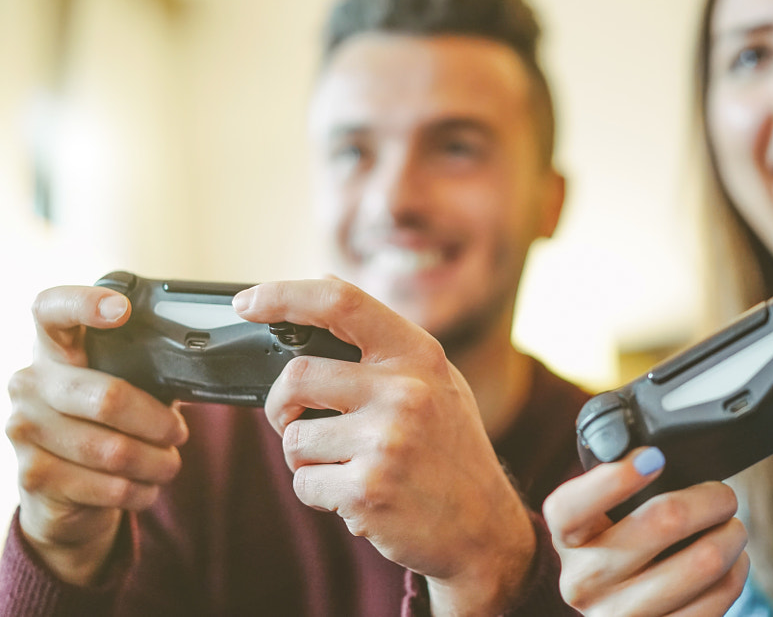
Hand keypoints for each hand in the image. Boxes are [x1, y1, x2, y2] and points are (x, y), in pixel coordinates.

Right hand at [5, 286, 187, 585]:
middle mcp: (29, 383)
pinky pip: (109, 486)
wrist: (59, 494)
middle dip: (158, 422)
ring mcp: (24, 429)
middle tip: (178, 432)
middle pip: (108, 397)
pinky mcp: (34, 475)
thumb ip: (140, 371)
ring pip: (113, 450)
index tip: (122, 308)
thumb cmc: (99, 426)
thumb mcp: (116, 388)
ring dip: (156, 462)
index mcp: (52, 350)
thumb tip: (194, 369)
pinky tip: (146, 487)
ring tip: (167, 463)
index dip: (84, 303)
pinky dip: (141, 489)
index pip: (52, 309)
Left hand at [234, 278, 534, 615]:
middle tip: (296, 421)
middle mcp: (405, 391)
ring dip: (306, 459)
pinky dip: (318, 493)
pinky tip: (356, 494)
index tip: (248, 302)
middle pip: (296, 378)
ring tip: (347, 466)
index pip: (341, 302)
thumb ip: (384, 342)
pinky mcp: (367, 490)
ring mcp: (386, 441)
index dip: (284, 295)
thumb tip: (324, 286)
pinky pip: (304, 484)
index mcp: (419, 356)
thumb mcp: (437, 381)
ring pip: (294, 438)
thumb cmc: (451, 450)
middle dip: (280, 405)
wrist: (483, 527)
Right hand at [543, 447, 748, 616]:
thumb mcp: (597, 516)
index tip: (654, 457)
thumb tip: (657, 450)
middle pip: (664, 521)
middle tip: (723, 495)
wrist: (609, 609)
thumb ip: (615, 483)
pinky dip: (735, 574)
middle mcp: (583, 578)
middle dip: (711, 498)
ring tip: (732, 527)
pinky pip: (716, 601)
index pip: (573, 505)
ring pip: (702, 562)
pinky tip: (731, 562)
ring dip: (731, 536)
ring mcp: (618, 614)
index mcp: (566, 536)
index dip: (615, 477)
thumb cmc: (612, 547)